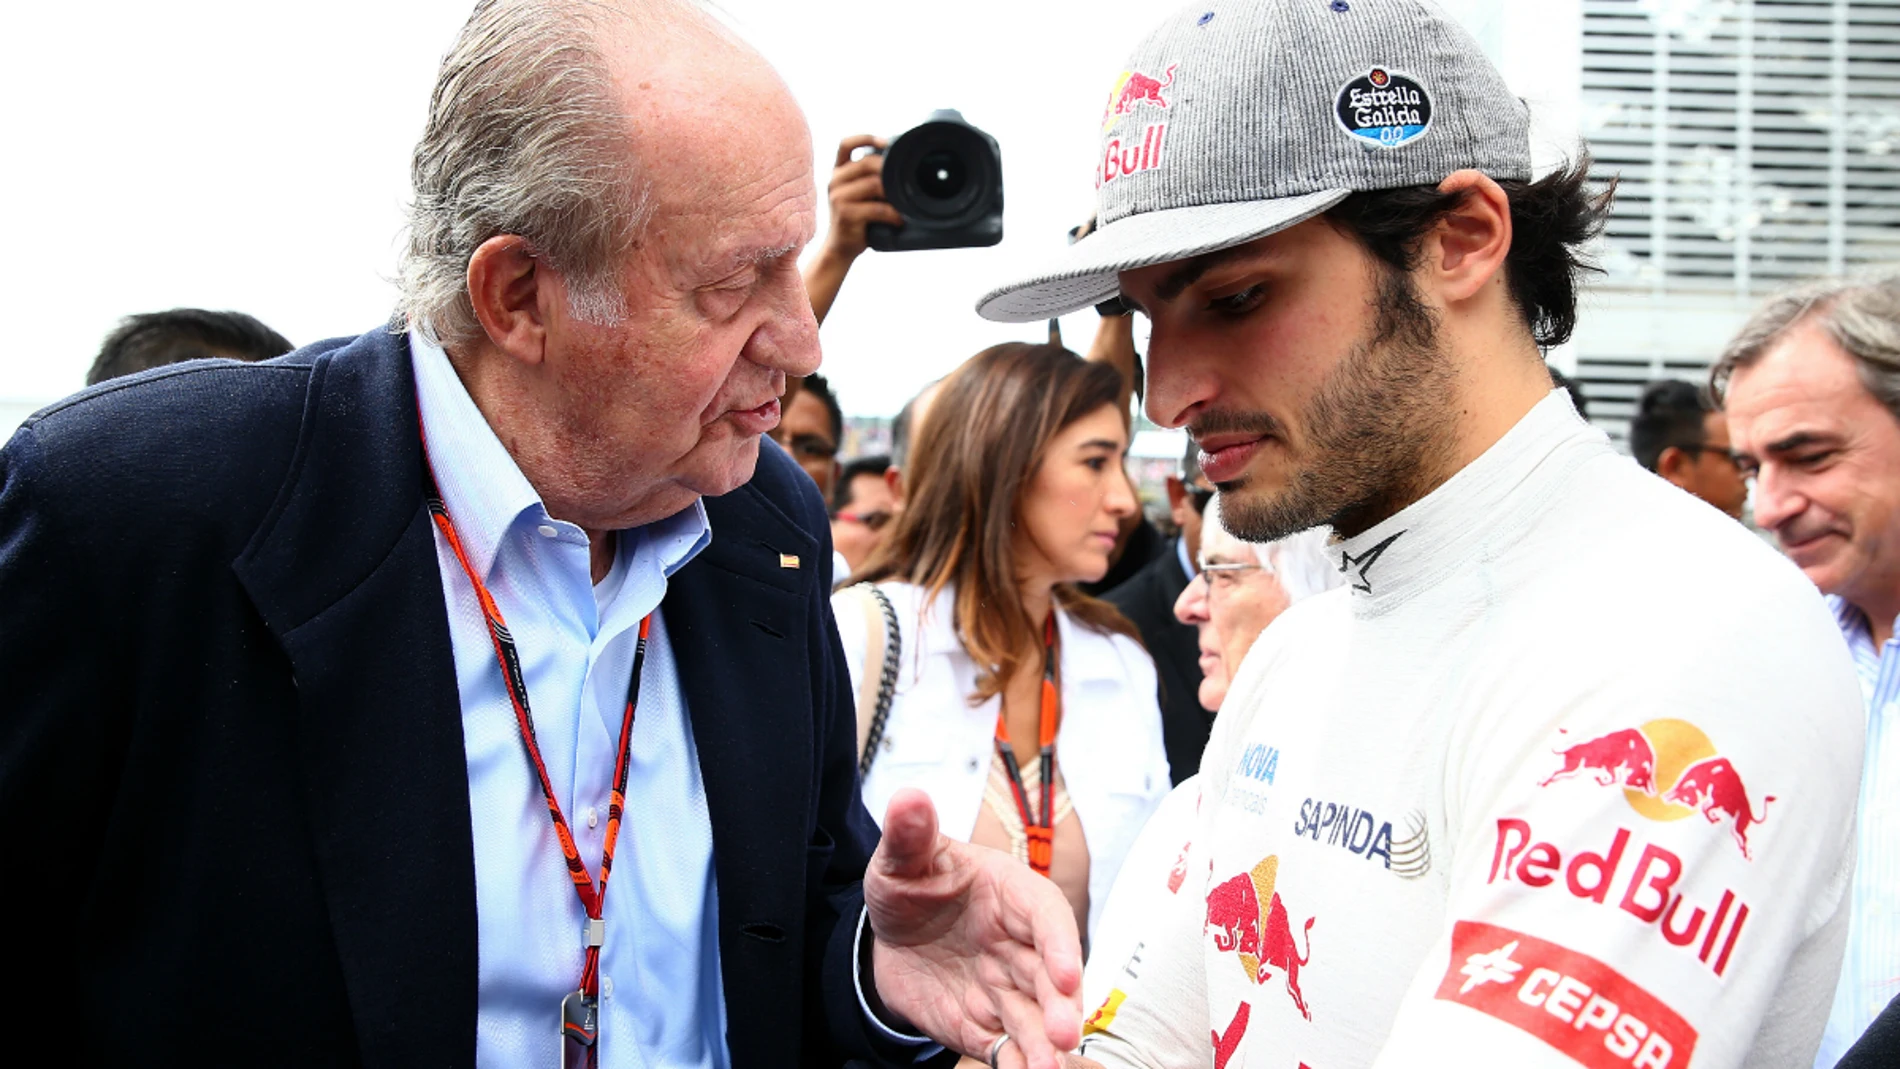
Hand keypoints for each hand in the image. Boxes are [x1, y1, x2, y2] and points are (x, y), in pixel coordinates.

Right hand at [821, 134, 904, 261]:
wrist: (840, 247)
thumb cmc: (857, 219)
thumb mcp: (858, 193)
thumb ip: (868, 178)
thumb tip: (899, 165)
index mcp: (838, 172)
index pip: (846, 144)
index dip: (865, 138)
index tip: (886, 142)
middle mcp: (835, 181)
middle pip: (866, 163)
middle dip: (889, 169)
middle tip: (905, 181)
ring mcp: (838, 197)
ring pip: (874, 184)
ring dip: (894, 194)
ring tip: (904, 204)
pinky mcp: (846, 214)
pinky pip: (877, 208)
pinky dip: (893, 214)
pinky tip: (899, 220)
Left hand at [865, 788, 1083, 1068]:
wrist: (890, 935)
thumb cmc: (910, 885)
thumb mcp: (901, 859)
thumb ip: (909, 834)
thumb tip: (909, 797)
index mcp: (1011, 894)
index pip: (1045, 916)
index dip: (1060, 944)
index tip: (1067, 973)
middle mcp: (1017, 943)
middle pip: (1049, 975)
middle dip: (1060, 1005)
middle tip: (1062, 1034)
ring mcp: (1004, 986)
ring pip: (1034, 1016)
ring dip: (1045, 1044)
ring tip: (1049, 1068)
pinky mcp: (986, 1022)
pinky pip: (1007, 1046)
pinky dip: (1018, 1064)